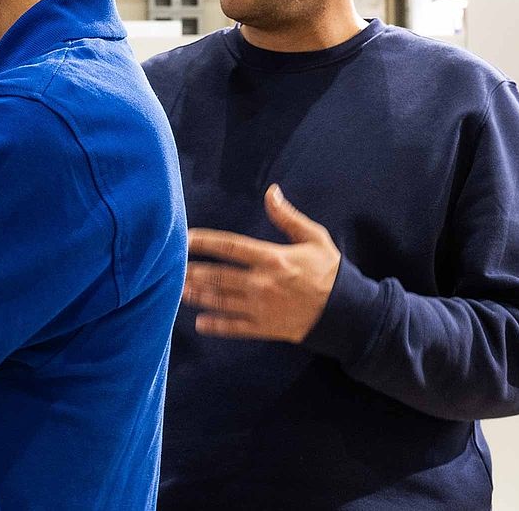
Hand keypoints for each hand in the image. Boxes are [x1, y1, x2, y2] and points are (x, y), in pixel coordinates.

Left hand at [182, 184, 341, 342]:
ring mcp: (261, 308)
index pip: (230, 247)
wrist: (347, 312)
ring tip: (177, 289)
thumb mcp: (314, 238)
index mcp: (272, 259)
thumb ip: (288, 217)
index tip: (185, 238)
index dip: (205, 242)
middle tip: (170, 267)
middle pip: (218, 276)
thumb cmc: (330, 272)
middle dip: (192, 271)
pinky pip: (235, 327)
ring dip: (198, 295)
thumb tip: (271, 192)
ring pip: (221, 301)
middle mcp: (262, 283)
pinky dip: (216, 326)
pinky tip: (200, 322)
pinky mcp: (265, 327)